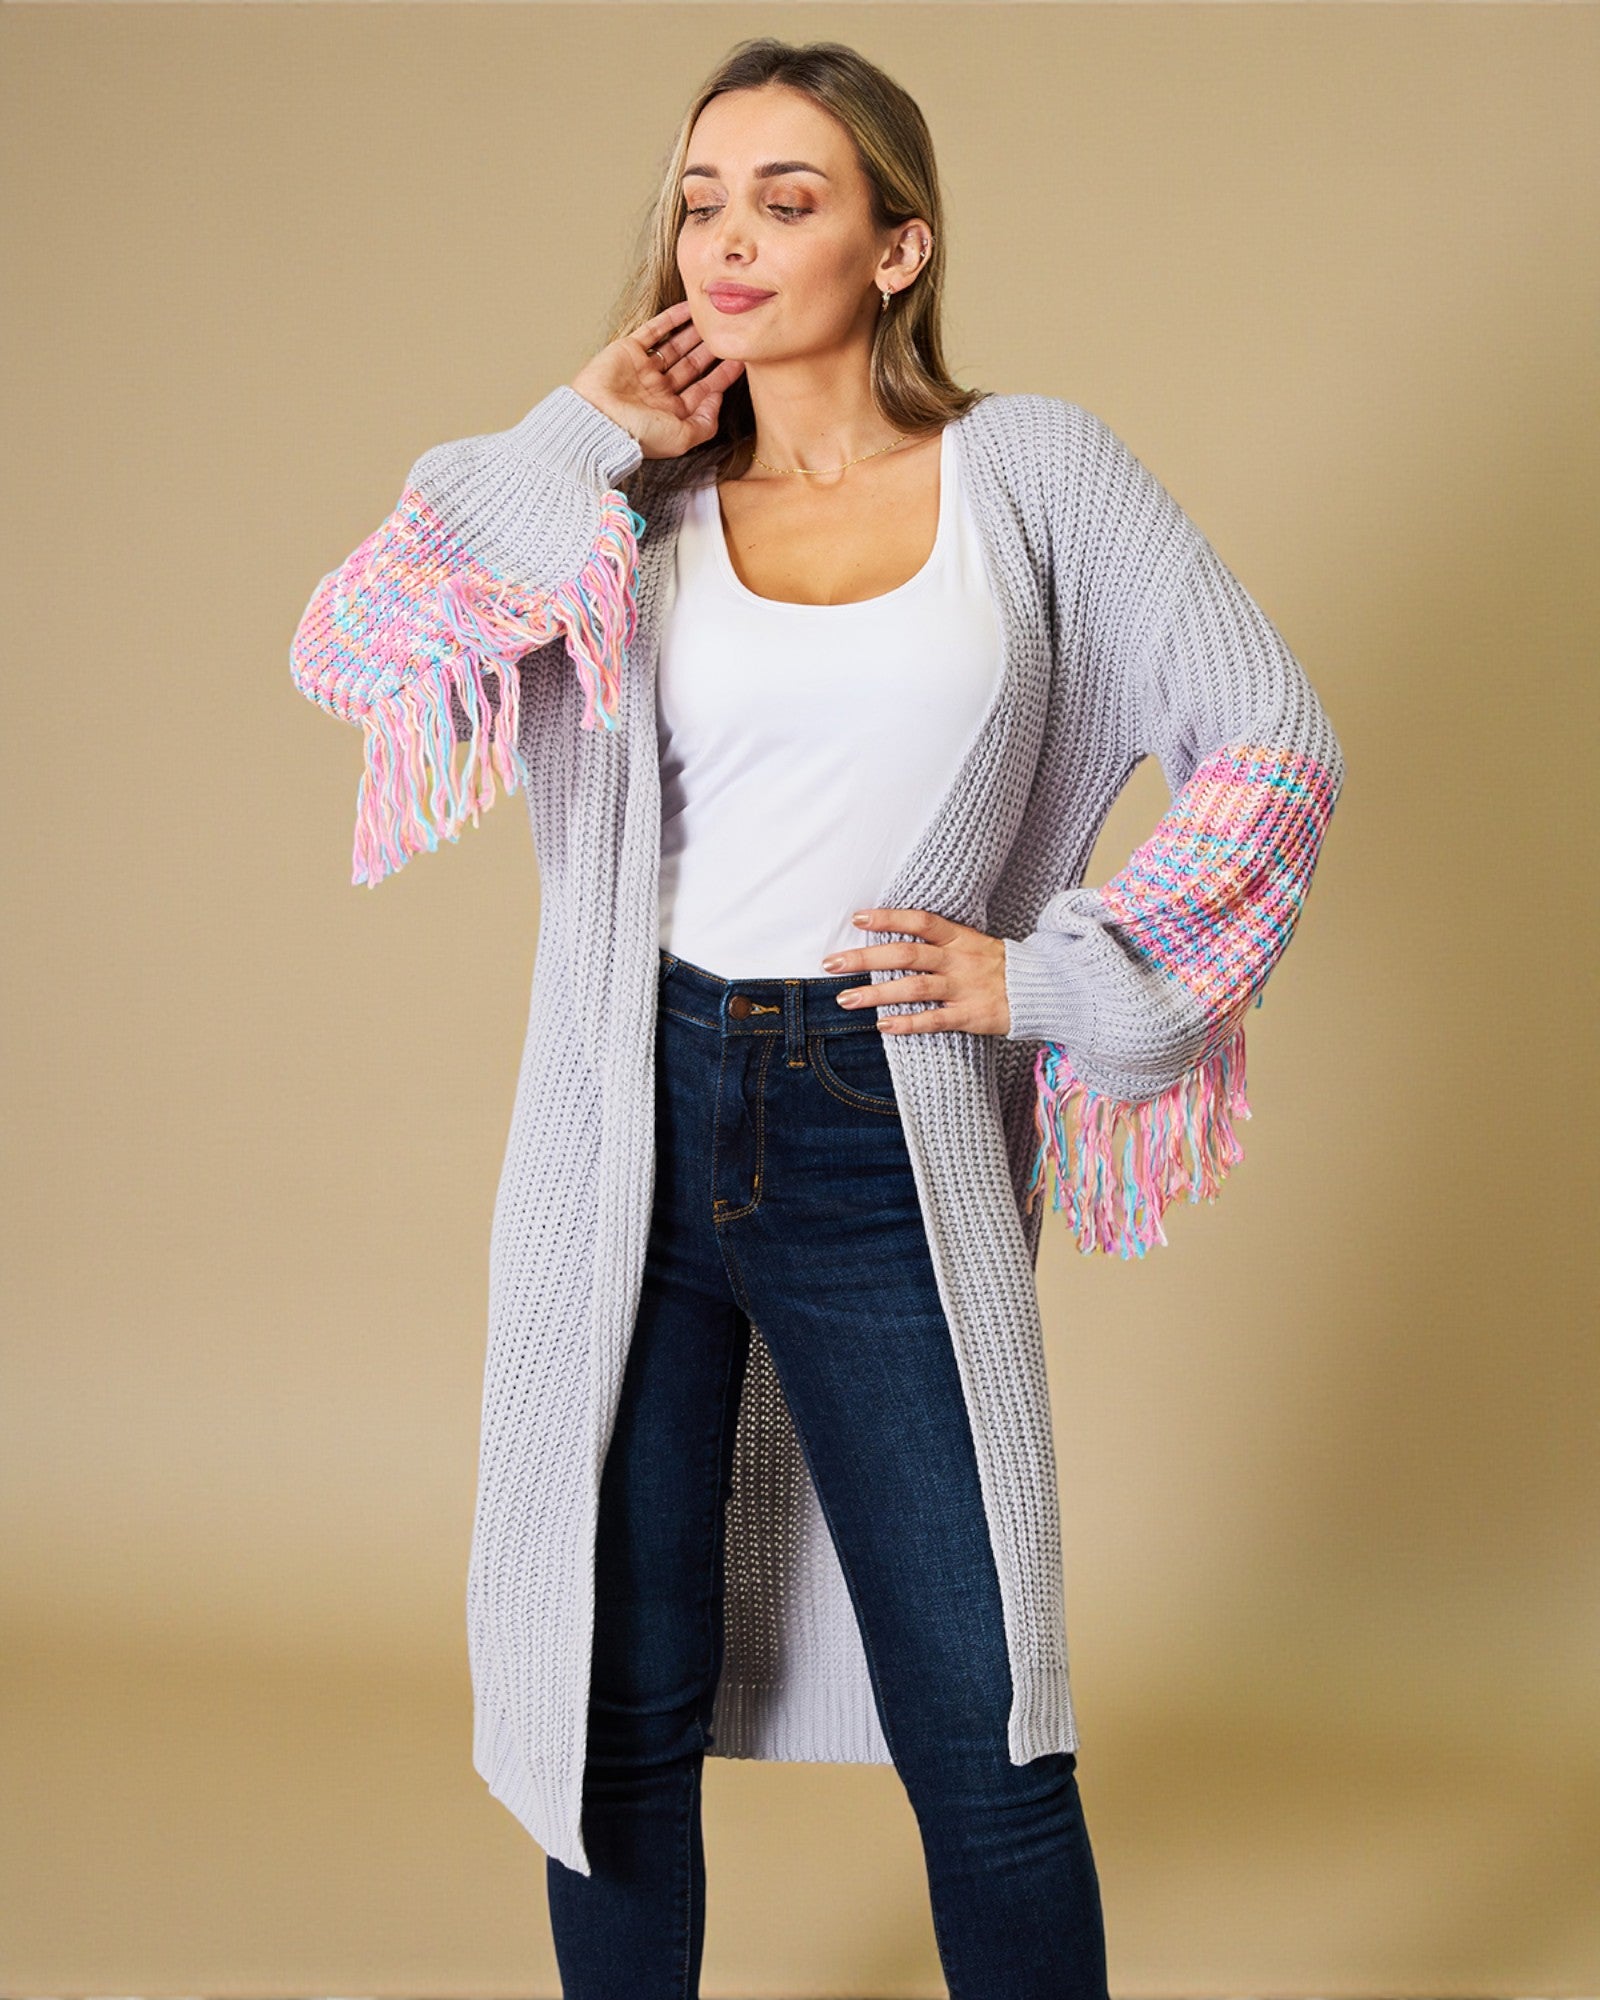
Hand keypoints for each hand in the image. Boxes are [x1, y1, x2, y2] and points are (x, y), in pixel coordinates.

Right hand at [571, 301, 744, 461]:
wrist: (598, 420)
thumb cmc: (638, 435)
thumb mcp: (682, 438)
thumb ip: (706, 423)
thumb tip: (717, 398)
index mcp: (671, 413)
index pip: (703, 390)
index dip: (723, 375)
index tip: (741, 359)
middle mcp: (658, 391)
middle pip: (692, 366)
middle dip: (711, 351)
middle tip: (730, 333)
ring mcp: (643, 370)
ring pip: (675, 346)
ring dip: (695, 333)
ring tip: (714, 319)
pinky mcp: (627, 351)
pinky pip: (653, 330)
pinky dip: (671, 319)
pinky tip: (690, 309)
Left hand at [820, 908, 1011, 1035]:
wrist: (1043, 990)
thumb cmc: (999, 967)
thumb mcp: (972, 942)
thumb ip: (938, 941)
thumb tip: (893, 938)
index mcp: (959, 937)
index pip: (920, 921)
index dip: (888, 918)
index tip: (857, 918)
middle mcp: (958, 960)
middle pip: (906, 955)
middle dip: (865, 959)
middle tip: (831, 964)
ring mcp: (964, 988)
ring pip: (914, 988)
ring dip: (876, 994)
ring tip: (845, 1000)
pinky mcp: (970, 1015)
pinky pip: (934, 1020)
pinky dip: (907, 1023)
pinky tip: (882, 1026)